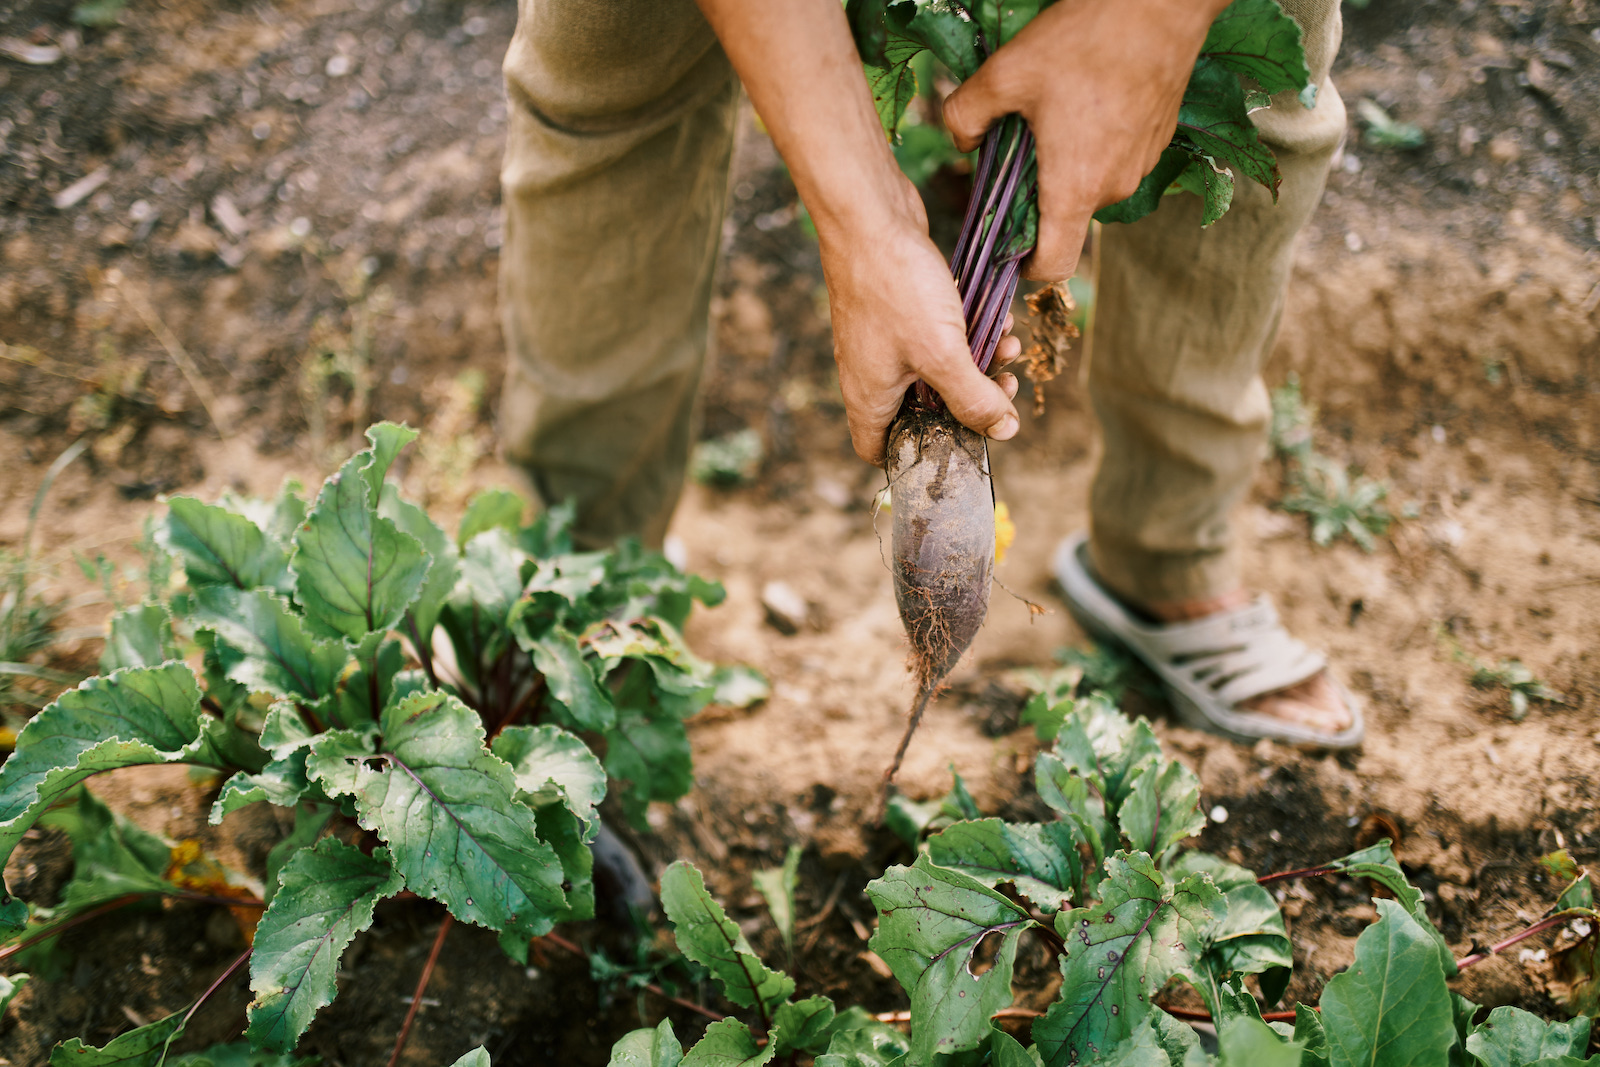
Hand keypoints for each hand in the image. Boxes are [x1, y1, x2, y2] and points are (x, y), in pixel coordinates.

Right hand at [819, 178, 1020, 465]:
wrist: (869, 215)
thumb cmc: (894, 287)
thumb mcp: (942, 353)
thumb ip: (973, 398)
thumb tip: (1004, 432)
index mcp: (869, 397)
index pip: (879, 450)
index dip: (915, 457)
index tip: (958, 448)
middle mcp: (871, 374)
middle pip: (922, 411)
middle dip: (969, 403)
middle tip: (1003, 390)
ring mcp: (883, 341)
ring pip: (937, 370)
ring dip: (978, 364)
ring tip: (1009, 348)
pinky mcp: (898, 310)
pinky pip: (937, 337)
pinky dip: (967, 334)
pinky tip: (997, 320)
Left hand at [942, 0, 1225, 279]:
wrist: (1161, 2)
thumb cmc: (1084, 40)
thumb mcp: (1005, 73)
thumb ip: (965, 115)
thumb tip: (959, 140)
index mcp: (1075, 187)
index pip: (1054, 265)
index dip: (1026, 266)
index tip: (1010, 247)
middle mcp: (1113, 188)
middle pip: (1066, 217)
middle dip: (1038, 192)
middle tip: (1019, 146)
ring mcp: (1141, 165)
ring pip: (1091, 184)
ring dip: (1068, 163)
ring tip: (1054, 113)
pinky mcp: (1158, 140)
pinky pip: (1116, 158)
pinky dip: (1095, 143)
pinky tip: (1085, 99)